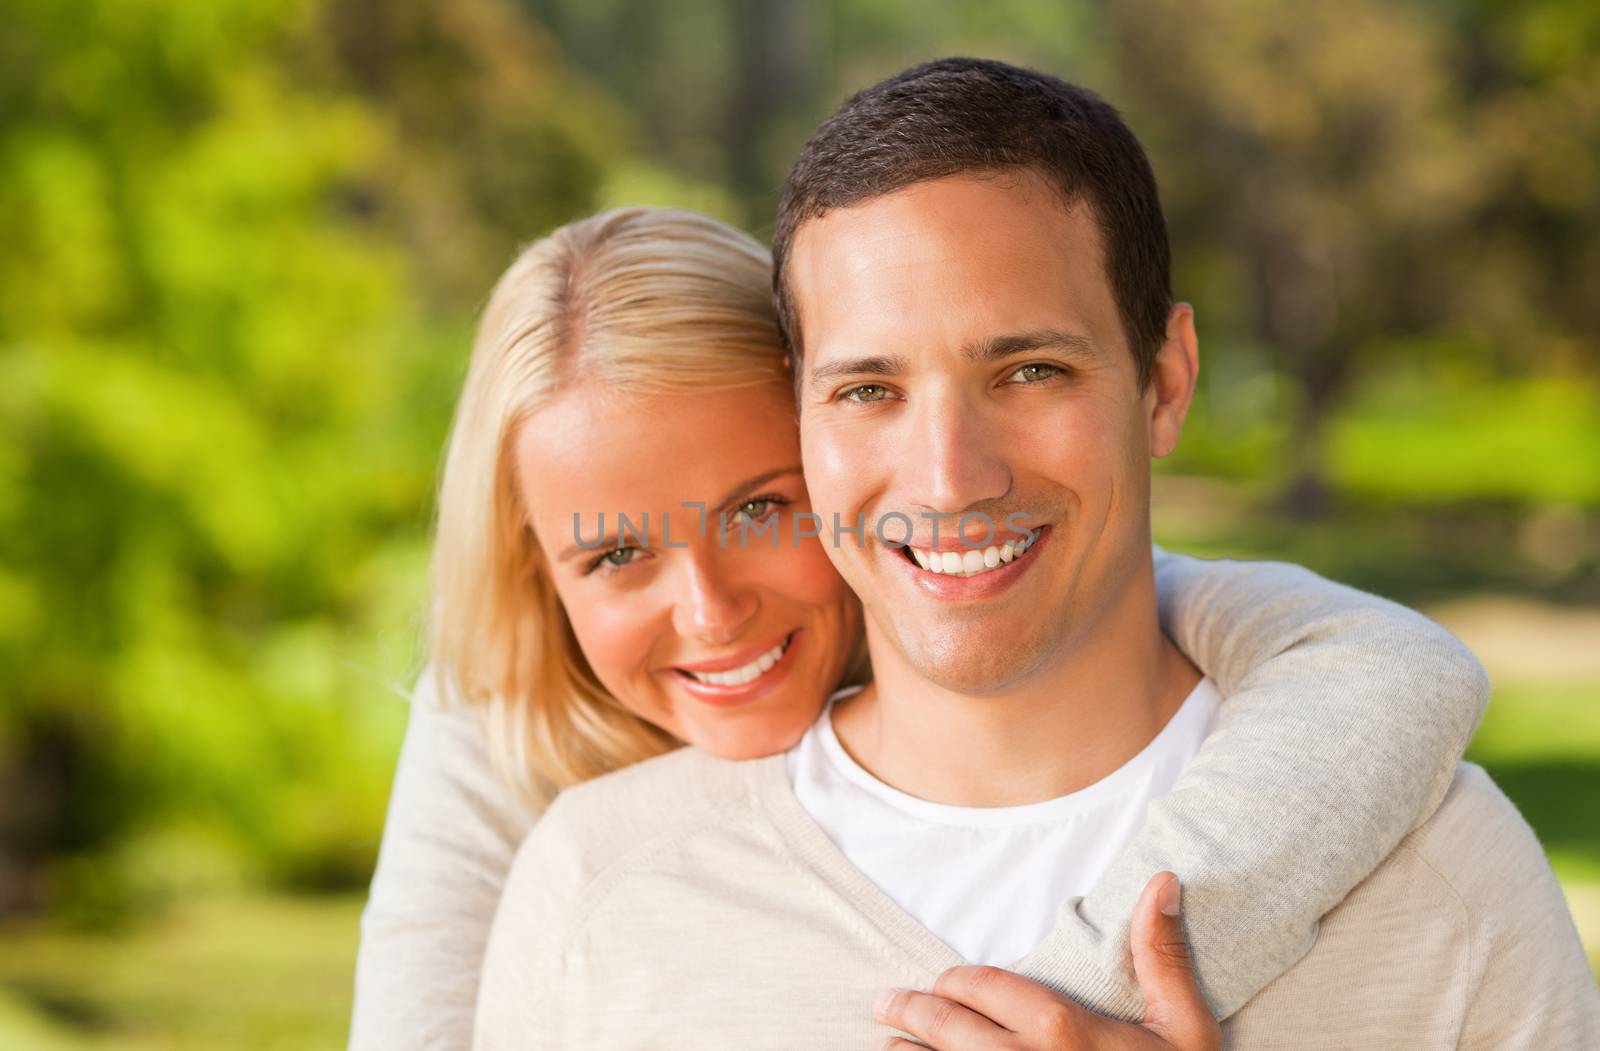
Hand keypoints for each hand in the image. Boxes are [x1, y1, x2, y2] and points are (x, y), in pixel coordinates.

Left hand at [874, 871, 1220, 1049]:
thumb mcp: (1185, 1028)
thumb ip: (1161, 957)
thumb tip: (1161, 881)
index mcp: (1060, 1027)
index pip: (981, 986)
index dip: (956, 982)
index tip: (944, 983)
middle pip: (945, 1025)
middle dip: (911, 1010)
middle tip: (885, 1002)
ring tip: (888, 1041)